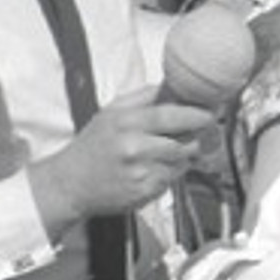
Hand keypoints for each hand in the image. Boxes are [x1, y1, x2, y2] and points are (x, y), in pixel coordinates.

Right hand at [31, 85, 212, 234]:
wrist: (70, 184)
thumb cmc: (92, 146)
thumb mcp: (110, 112)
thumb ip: (143, 97)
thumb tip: (174, 86)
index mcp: (126, 122)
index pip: (171, 115)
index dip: (195, 114)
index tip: (209, 113)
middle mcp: (134, 147)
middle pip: (183, 141)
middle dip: (194, 138)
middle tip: (196, 134)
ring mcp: (140, 172)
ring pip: (180, 162)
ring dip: (182, 157)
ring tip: (164, 153)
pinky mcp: (144, 192)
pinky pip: (171, 180)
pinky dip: (169, 174)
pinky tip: (152, 169)